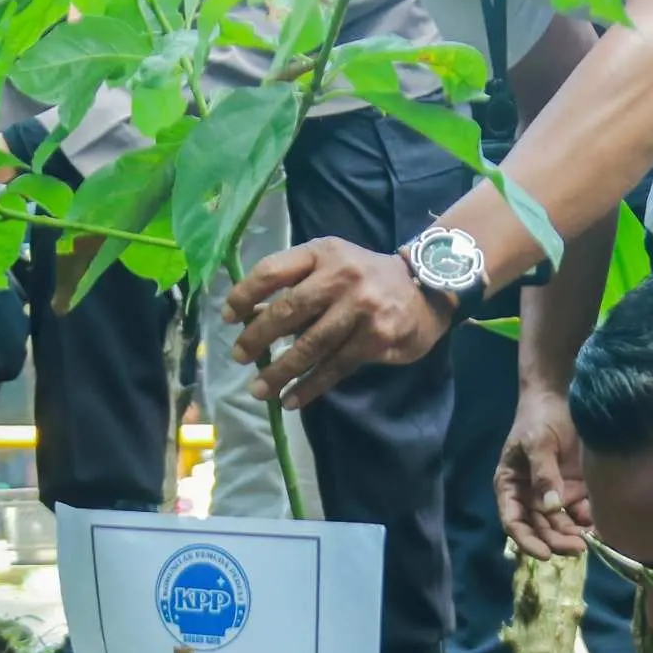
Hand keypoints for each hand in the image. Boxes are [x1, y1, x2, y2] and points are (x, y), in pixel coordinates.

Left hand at [222, 237, 453, 409]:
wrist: (425, 289)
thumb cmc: (366, 279)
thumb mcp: (331, 267)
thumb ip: (294, 287)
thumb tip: (246, 317)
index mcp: (322, 252)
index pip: (272, 270)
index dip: (244, 295)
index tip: (227, 317)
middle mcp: (341, 275)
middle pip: (288, 309)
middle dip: (257, 336)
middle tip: (238, 356)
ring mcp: (361, 307)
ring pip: (310, 345)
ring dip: (279, 371)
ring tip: (258, 389)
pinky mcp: (376, 337)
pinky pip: (334, 367)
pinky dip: (309, 387)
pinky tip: (291, 400)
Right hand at [496, 385, 588, 558]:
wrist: (562, 398)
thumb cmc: (539, 418)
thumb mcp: (537, 442)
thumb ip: (543, 473)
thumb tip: (550, 508)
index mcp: (511, 488)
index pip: (514, 522)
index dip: (527, 541)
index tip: (544, 554)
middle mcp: (530, 498)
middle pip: (540, 530)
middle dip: (556, 542)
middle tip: (578, 548)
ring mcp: (553, 496)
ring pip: (561, 527)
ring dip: (573, 537)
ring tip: (591, 541)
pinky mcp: (575, 492)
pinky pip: (581, 515)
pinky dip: (589, 523)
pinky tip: (600, 528)